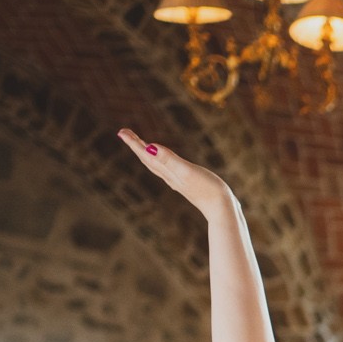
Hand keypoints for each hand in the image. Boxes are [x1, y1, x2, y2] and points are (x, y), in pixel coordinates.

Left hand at [117, 128, 234, 216]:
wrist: (221, 210)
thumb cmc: (207, 189)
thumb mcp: (187, 171)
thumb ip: (169, 159)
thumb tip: (150, 147)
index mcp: (168, 171)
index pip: (146, 155)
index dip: (134, 143)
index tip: (121, 131)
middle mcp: (169, 176)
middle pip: (147, 159)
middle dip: (136, 145)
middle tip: (124, 132)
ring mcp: (178, 181)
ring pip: (156, 166)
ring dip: (146, 154)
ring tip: (140, 145)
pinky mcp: (187, 184)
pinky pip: (167, 171)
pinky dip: (161, 163)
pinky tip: (164, 163)